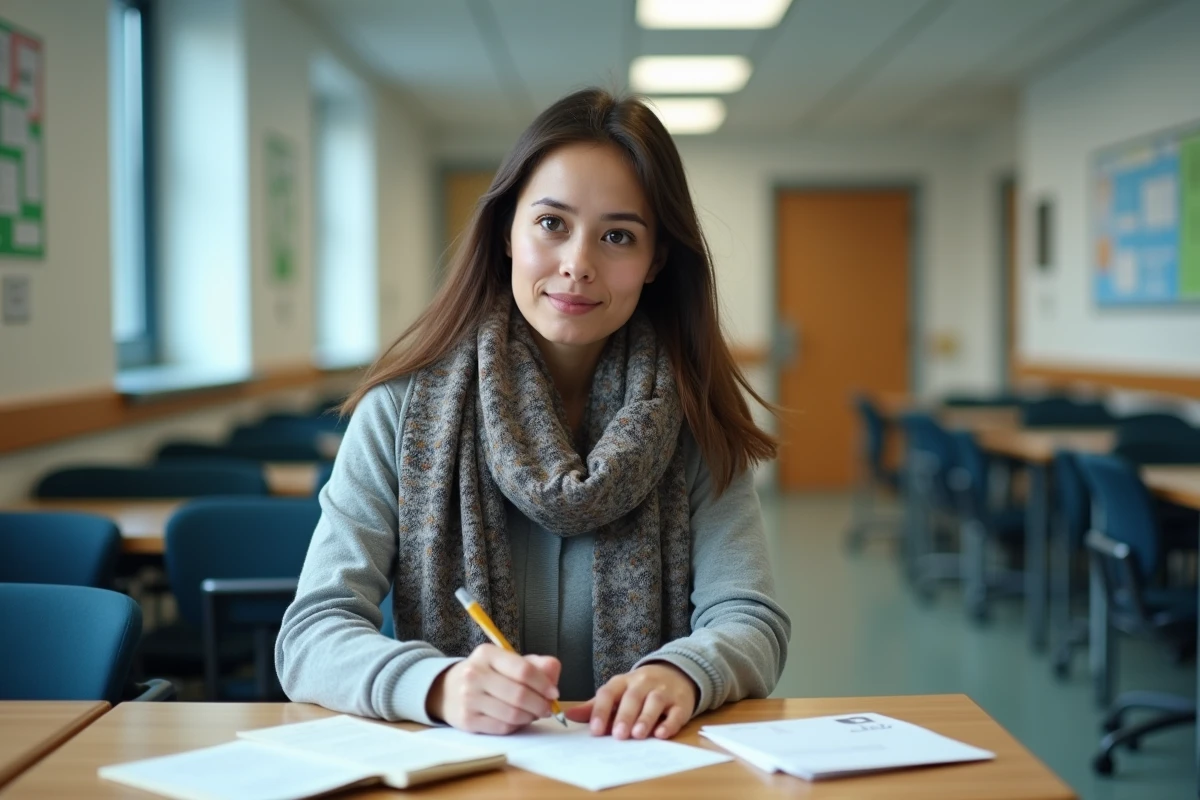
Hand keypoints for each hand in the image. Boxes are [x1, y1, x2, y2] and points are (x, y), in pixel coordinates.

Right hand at [427, 644, 560, 734]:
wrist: (448, 690)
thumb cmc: (486, 674)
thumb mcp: (507, 662)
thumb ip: (535, 664)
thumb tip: (554, 669)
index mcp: (487, 654)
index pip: (523, 670)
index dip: (544, 684)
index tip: (554, 693)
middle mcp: (474, 674)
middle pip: (519, 694)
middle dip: (540, 704)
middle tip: (548, 708)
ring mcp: (468, 698)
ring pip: (512, 714)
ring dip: (530, 716)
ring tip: (534, 713)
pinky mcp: (467, 720)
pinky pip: (502, 727)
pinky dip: (516, 726)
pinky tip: (518, 720)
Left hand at [565, 662, 697, 739]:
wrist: (676, 674)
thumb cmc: (640, 689)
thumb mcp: (617, 692)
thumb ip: (596, 706)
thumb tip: (568, 716)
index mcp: (623, 681)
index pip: (609, 692)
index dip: (601, 710)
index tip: (596, 730)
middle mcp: (643, 683)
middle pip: (633, 696)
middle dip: (625, 716)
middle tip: (618, 735)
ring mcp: (664, 691)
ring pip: (655, 701)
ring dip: (646, 718)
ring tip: (638, 735)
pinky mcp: (681, 702)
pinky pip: (676, 712)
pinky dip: (669, 723)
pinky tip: (661, 734)